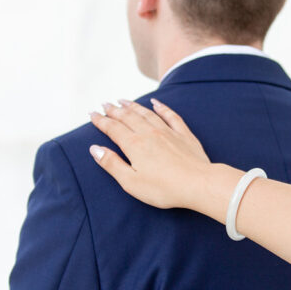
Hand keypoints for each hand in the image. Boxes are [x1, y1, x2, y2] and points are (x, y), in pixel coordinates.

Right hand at [88, 99, 210, 209]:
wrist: (198, 184)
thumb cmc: (164, 189)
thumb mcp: (131, 182)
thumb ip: (112, 164)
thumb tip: (95, 149)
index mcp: (134, 145)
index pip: (113, 128)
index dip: (101, 120)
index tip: (92, 114)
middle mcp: (149, 133)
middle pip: (128, 117)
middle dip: (114, 110)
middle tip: (105, 104)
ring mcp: (168, 132)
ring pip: (146, 113)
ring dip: (133, 106)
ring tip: (123, 100)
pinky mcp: (184, 135)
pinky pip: (170, 116)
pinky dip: (161, 107)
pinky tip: (155, 102)